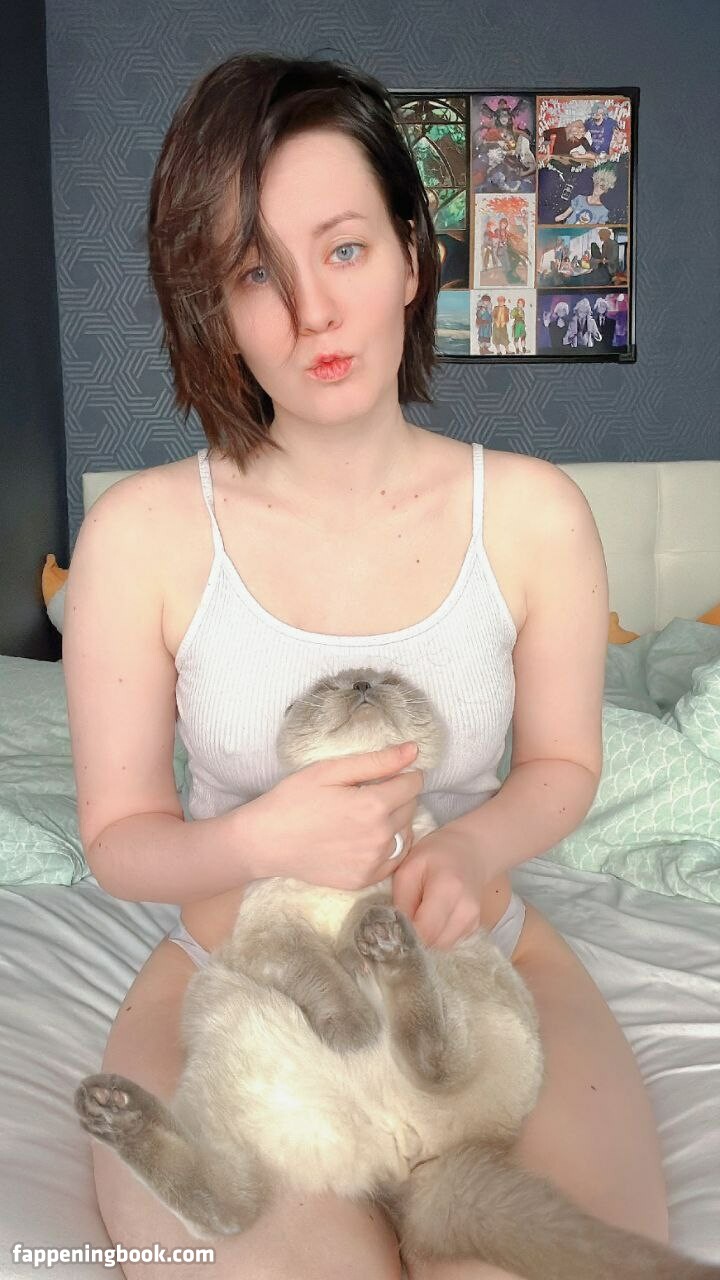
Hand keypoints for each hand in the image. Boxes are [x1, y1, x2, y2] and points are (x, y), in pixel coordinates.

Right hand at [247, 741, 422, 890]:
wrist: (265, 841)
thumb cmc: (293, 799)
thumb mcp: (331, 770)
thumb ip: (377, 761)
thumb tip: (414, 749)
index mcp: (373, 805)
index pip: (413, 784)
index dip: (403, 773)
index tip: (385, 773)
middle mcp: (380, 837)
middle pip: (410, 807)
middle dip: (398, 795)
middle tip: (368, 791)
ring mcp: (373, 862)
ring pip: (405, 833)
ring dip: (394, 820)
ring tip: (365, 814)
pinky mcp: (364, 879)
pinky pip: (394, 858)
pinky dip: (388, 845)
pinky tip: (365, 836)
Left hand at [390, 826, 484, 949]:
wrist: (469, 852)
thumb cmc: (435, 856)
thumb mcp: (408, 868)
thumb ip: (401, 900)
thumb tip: (397, 929)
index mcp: (448, 889)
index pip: (425, 930)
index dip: (405, 934)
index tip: (393, 927)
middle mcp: (465, 909)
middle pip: (433, 943)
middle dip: (415, 937)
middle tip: (404, 919)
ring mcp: (473, 920)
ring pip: (441, 946)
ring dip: (426, 937)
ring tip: (420, 914)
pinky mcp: (474, 927)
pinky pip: (449, 942)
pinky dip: (437, 935)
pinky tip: (433, 916)